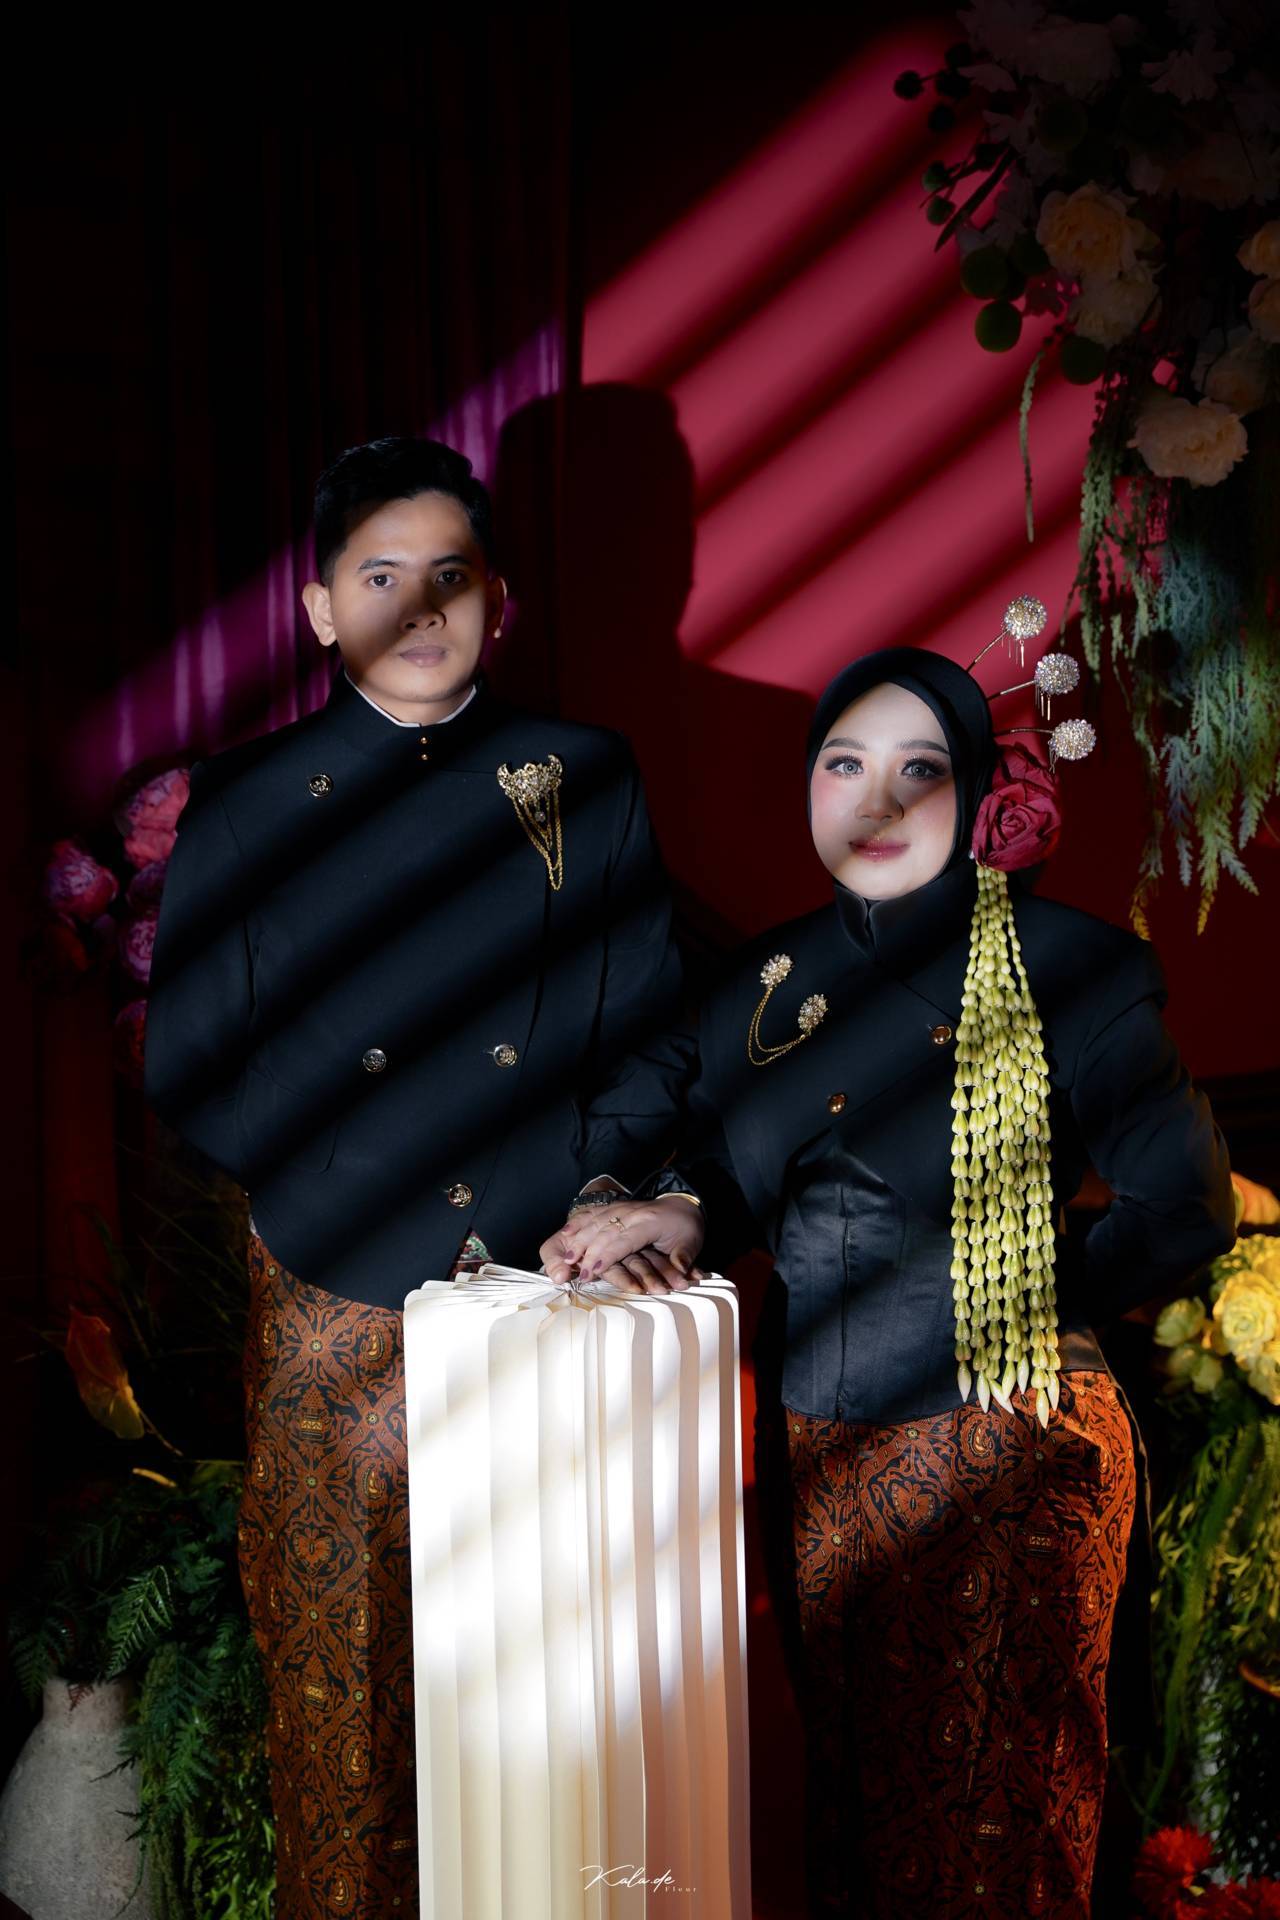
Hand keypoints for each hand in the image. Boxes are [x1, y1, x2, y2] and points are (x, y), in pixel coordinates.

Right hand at [539, 1196, 706, 1294]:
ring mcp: (622, 1208)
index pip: (624, 1240)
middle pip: (603, 1231)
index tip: (592, 1270)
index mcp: (649, 1221)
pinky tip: (566, 1233)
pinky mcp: (616, 1207)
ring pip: (594, 1221)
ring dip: (578, 1239)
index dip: (607, 1255)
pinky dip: (579, 1223)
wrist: (684, 1203)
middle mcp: (631, 1213)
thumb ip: (684, 1257)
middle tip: (575, 1272)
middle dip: (587, 1252)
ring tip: (566, 1258)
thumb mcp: (692, 1242)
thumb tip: (681, 1270)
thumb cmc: (686, 1227)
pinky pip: (593, 1213)